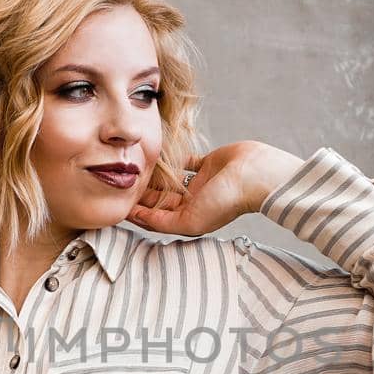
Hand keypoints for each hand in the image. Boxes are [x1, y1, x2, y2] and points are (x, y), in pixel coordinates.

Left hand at [127, 141, 304, 236]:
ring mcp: (200, 183)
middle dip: (143, 193)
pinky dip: (173, 158)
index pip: (156, 217)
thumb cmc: (226, 201)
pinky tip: (157, 152)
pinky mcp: (207, 164)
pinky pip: (185, 161)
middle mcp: (193, 203)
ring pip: (171, 180)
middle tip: (120, 181)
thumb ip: (163, 222)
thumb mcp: (191, 221)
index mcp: (189, 219)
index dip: (137, 211)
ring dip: (156, 175)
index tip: (117, 202)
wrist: (256, 175)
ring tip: (135, 166)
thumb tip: (138, 217)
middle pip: (161, 199)